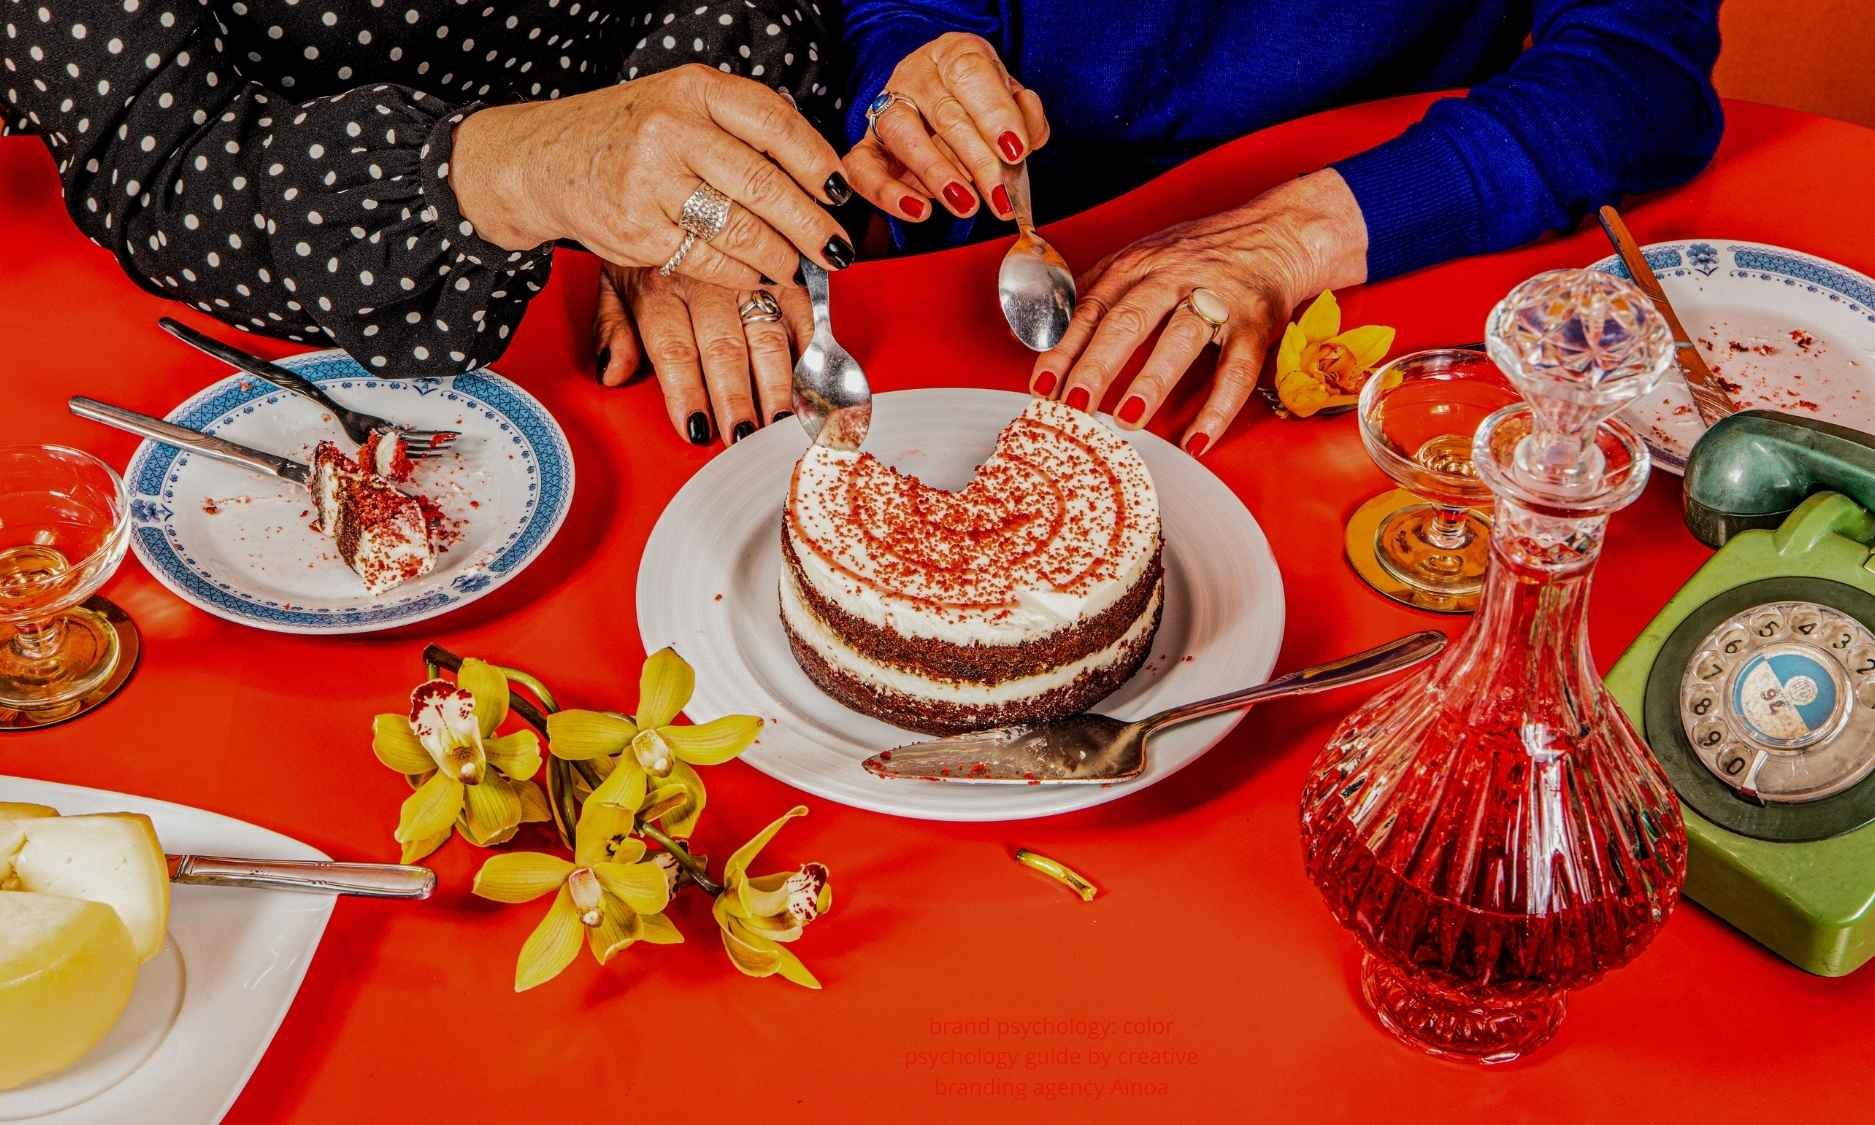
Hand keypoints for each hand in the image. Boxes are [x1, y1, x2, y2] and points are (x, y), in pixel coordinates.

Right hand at [452, 64, 855, 288]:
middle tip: (837, 247)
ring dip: (779, 255)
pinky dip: (742, 273)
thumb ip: (742, 126)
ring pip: (739, 228)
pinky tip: (756, 275)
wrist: (542, 160)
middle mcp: (671, 129)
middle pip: (763, 184)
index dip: (817, 161)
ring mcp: (650, 181)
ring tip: (796, 266)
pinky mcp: (636, 230)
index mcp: (693, 89)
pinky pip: (707, 259)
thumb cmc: (629, 136)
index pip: (774, 122)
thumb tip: (820, 172)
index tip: (841, 191)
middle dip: (811, 223)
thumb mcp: (682, 105)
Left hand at [593, 263, 810, 447]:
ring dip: (777, 383)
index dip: (686, 392)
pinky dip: (811, 347)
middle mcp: (706, 280)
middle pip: (723, 348)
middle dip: (735, 398)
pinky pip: (803, 311)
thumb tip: (612, 373)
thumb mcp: (612, 278)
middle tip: (744, 435)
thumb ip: (611, 327)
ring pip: (767, 334)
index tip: (696, 429)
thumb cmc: (649, 244)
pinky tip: (813, 380)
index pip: (673, 349)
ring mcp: (749, 271)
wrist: (682, 180)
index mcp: (658, 287)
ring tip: (782, 421)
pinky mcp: (783, 265)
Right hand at [843, 33, 1049, 221]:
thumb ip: (1025, 117)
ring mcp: (887, 108)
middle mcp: (915, 75)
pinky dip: (888, 193)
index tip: (1016, 149)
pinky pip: (864, 168)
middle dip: (978, 160)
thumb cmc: (980, 107)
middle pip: (944, 113)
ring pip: (903, 134)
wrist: (941, 109)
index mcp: (954, 54)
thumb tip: (1026, 139)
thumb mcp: (1011, 103)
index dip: (994, 112)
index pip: (970, 74)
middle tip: (1000, 195)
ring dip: (937, 173)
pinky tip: (920, 210)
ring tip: (966, 204)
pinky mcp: (868, 146)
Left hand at [1033, 170, 1368, 455]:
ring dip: (1152, 380)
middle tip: (1074, 405)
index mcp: (1137, 265)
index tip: (1042, 383)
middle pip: (1129, 321)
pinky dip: (1218, 409)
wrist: (1277, 233)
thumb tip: (1032, 331)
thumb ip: (1094, 292)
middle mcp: (1174, 277)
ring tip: (1126, 420)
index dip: (1064, 346)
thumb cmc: (1199, 255)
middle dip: (1098, 364)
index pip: (1092, 307)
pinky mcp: (1256, 323)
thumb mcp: (1140, 259)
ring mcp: (1217, 298)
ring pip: (1180, 339)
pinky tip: (1196, 441)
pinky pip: (1237, 370)